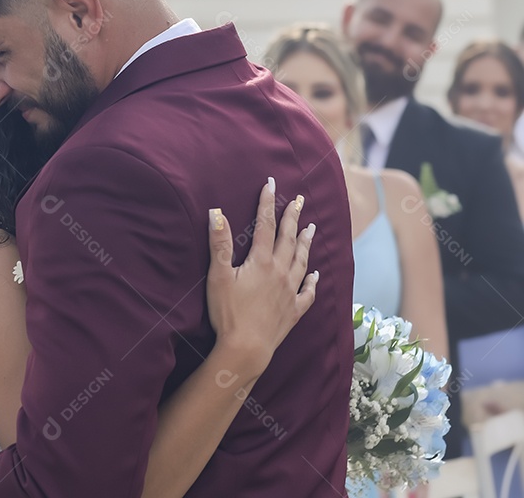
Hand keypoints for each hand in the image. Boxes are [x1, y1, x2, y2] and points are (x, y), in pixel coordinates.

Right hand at [206, 179, 317, 376]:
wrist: (246, 348)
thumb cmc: (228, 312)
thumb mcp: (218, 275)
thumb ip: (219, 243)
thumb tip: (216, 212)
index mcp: (262, 261)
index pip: (265, 225)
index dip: (267, 203)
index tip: (271, 184)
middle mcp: (280, 272)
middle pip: (288, 239)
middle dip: (293, 217)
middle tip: (300, 200)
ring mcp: (290, 291)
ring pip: (302, 261)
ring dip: (306, 243)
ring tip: (312, 228)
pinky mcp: (293, 310)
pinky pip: (308, 292)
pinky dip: (312, 282)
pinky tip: (316, 275)